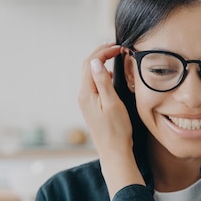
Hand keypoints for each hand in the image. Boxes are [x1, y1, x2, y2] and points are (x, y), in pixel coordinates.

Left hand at [79, 43, 144, 198]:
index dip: (102, 51)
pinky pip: (94, 85)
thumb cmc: (117, 131)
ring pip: (90, 75)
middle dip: (100, 54)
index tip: (118, 47)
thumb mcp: (112, 103)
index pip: (90, 64)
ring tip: (115, 57)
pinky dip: (102, 75)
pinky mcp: (92, 107)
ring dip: (101, 63)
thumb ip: (103, 81)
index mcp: (86, 93)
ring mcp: (86, 102)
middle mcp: (83, 96)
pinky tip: (113, 76)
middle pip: (88, 67)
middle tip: (116, 47)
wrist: (114, 153)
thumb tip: (96, 61)